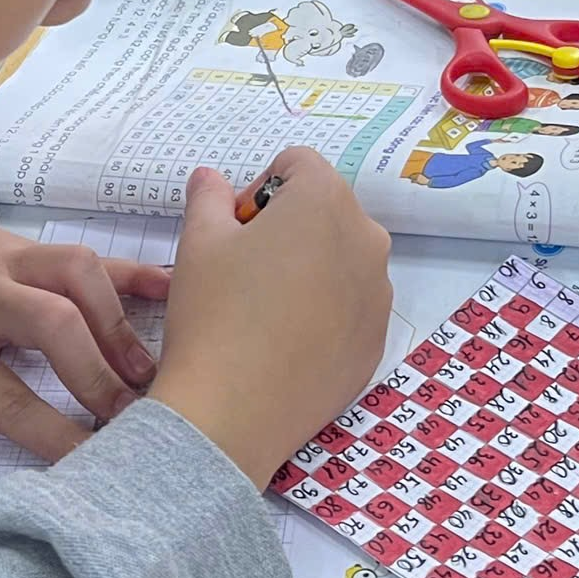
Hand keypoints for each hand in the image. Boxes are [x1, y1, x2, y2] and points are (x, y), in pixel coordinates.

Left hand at [0, 195, 169, 463]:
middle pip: (53, 324)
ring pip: (76, 273)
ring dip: (118, 323)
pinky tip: (170, 291)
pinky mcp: (19, 240)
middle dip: (98, 377)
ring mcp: (3, 257)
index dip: (51, 433)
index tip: (89, 467)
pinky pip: (81, 248)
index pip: (2, 393)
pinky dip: (128, 268)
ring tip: (146, 373)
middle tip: (132, 422)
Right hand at [149, 152, 394, 486]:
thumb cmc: (213, 313)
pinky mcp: (377, 341)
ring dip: (309, 267)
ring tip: (264, 310)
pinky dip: (324, 311)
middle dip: (288, 226)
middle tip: (245, 270)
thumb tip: (211, 177)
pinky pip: (352, 307)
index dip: (259, 189)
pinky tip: (285, 342)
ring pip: (342, 259)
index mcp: (326, 201)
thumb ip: (208, 196)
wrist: (233, 413)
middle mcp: (367, 239)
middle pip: (326, 210)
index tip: (235, 230)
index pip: (298, 165)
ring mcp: (380, 294)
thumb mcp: (198, 241)